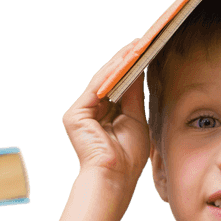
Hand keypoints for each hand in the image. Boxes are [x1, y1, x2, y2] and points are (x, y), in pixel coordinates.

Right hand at [61, 39, 149, 188]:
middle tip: (142, 42)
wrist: (114, 177)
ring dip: (120, 63)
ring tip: (136, 46)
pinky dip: (110, 73)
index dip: (131, 70)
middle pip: (109, 81)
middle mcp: (90, 113)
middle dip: (125, 62)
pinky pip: (96, 87)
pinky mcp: (75, 115)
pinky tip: (125, 60)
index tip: (145, 52)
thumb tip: (139, 70)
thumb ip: (133, 95)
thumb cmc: (128, 158)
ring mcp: (81, 113)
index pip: (117, 87)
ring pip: (102, 81)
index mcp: (104, 117)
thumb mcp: (135, 119)